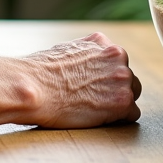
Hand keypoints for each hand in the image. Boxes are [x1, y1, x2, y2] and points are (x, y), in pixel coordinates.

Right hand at [0, 31, 140, 141]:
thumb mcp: (64, 51)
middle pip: (128, 79)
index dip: (104, 78)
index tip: (90, 87)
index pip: (116, 63)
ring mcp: (122, 78)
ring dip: (116, 105)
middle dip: (113, 90)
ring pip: (131, 96)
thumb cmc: (38, 74)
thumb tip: (90, 66)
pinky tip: (95, 119)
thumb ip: (85, 55)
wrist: (30, 87)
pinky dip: (116, 120)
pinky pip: (131, 116)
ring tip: (90, 110)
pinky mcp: (121, 102)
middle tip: (90, 100)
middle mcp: (117, 55)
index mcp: (102, 42)